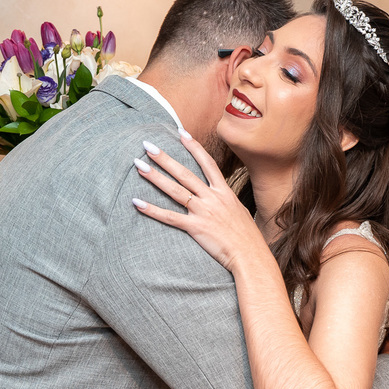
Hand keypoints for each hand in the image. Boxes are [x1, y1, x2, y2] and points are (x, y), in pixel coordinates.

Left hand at [131, 132, 267, 272]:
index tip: (180, 133)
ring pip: (175, 190)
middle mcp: (212, 198)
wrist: (251, 255)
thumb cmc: (247, 237)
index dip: (193, 147)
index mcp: (224, 192)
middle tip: (147, 145)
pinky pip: (170, 217)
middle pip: (185, 173)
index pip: (207, 163)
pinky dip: (152, 210)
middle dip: (165, 158)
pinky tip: (137, 202)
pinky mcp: (195, 227)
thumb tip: (222, 195)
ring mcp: (203, 212)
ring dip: (155, 177)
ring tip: (139, 165)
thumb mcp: (239, 211)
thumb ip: (227, 201)